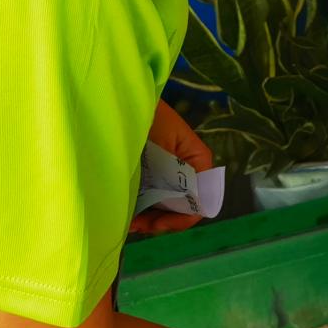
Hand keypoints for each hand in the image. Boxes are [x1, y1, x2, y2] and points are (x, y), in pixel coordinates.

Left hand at [130, 100, 214, 235]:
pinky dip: (142, 211)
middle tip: (138, 226)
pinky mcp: (154, 176)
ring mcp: (170, 175)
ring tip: (130, 222)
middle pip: (183, 208)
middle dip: (162, 221)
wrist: (127, 102)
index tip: (157, 223)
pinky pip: (153, 200)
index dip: (182, 218)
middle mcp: (189, 172)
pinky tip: (129, 215)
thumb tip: (185, 207)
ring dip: (150, 219)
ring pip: (167, 207)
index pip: (201, 200)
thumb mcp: (167, 144)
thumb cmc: (150, 117)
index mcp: (199, 162)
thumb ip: (177, 174)